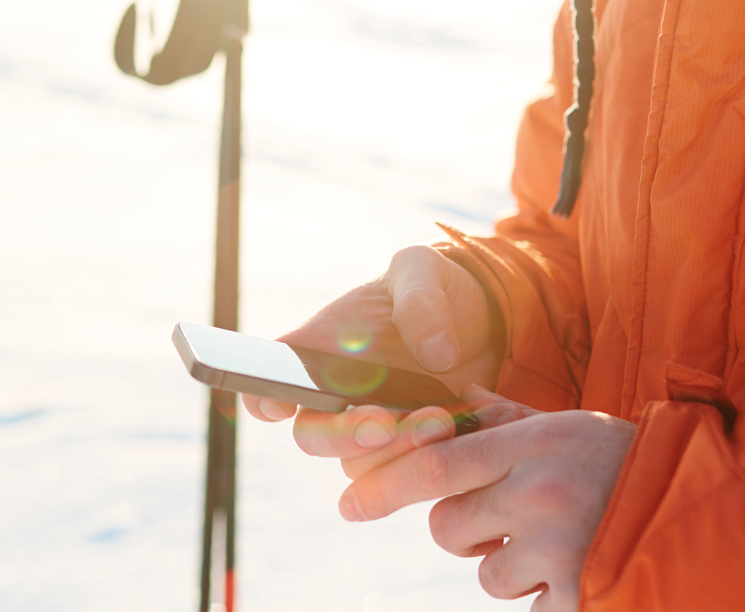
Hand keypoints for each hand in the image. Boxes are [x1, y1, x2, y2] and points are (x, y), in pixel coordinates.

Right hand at [242, 245, 500, 457]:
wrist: (481, 319)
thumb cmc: (433, 288)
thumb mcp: (425, 269)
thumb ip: (421, 300)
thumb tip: (434, 356)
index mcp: (320, 349)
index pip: (268, 381)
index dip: (262, 397)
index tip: (282, 402)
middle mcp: (337, 397)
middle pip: (312, 437)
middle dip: (344, 435)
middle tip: (383, 424)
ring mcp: (375, 428)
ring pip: (359, 465)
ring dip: (395, 453)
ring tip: (442, 421)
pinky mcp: (414, 450)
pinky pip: (410, 475)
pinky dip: (434, 460)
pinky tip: (466, 427)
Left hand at [338, 396, 637, 611]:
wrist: (704, 509)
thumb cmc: (622, 462)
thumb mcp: (564, 428)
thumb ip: (504, 421)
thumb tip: (449, 402)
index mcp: (532, 445)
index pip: (436, 464)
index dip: (384, 486)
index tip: (347, 505)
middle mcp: (540, 495)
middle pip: (449, 527)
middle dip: (463, 530)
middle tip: (505, 520)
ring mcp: (560, 551)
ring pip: (487, 574)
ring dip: (510, 566)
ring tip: (560, 542)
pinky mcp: (579, 597)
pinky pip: (528, 608)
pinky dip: (545, 597)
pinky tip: (580, 569)